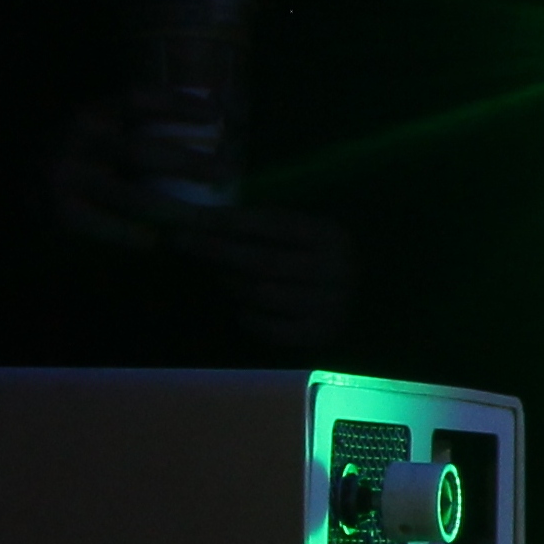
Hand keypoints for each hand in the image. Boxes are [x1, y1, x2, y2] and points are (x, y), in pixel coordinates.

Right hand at [49, 92, 215, 246]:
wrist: (16, 186)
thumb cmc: (79, 158)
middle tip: (230, 171)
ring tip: (208, 218)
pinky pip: (113, 229)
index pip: (136, 99)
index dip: (178, 104)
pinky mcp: (60, 213)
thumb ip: (142, 127)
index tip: (218, 113)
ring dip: (177, 210)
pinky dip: (140, 236)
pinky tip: (161, 241)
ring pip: (133, 197)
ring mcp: (65, 177)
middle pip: (141, 151)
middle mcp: (75, 140)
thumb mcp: (101, 132)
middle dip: (191, 163)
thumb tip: (218, 114)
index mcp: (89, 114)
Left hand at [171, 203, 354, 350]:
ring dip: (231, 284)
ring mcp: (331, 305)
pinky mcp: (321, 334)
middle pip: (262, 260)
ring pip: (262, 294)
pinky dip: (248, 318)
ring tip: (218, 276)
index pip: (272, 224)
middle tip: (182, 242)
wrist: (360, 301)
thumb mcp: (299, 232)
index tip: (192, 218)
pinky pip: (270, 328)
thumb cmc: (314, 258)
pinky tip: (241, 308)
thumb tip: (205, 209)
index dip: (228, 220)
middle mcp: (336, 270)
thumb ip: (262, 221)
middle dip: (217, 250)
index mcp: (331, 235)